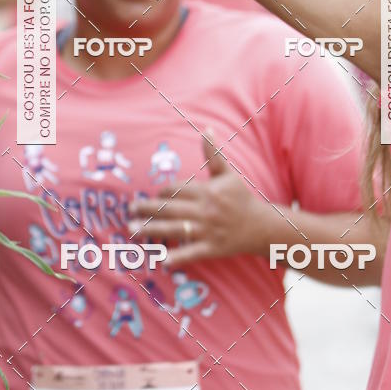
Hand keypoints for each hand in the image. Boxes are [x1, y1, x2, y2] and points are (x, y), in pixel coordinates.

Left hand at [128, 130, 267, 265]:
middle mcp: (205, 210)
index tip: (154, 196)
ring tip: (132, 230)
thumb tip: (207, 130)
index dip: (162, 192)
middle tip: (129, 211)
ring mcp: (208, 230)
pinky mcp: (212, 248)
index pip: (177, 190)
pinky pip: (191, 252)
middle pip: (170, 209)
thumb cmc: (241, 198)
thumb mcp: (227, 174)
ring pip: (175, 229)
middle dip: (148, 209)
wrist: (261, 226)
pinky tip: (161, 259)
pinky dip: (177, 257)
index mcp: (207, 191)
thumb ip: (213, 154)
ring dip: (152, 230)